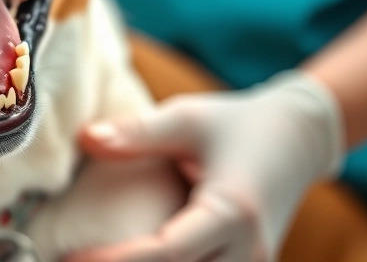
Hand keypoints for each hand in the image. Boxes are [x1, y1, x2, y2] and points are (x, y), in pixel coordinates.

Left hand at [68, 72, 344, 261]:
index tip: (68, 258)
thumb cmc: (238, 124)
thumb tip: (84, 137)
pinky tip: (129, 260)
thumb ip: (138, 132)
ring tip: (93, 261)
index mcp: (233, 212)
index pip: (166, 253)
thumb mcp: (189, 118)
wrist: (298, 140)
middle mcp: (248, 252)